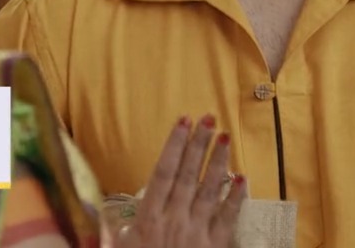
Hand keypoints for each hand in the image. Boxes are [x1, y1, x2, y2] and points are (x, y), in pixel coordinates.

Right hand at [115, 115, 246, 247]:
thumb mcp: (122, 247)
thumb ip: (120, 227)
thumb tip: (113, 209)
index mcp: (149, 217)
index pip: (163, 173)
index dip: (174, 145)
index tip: (183, 121)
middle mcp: (174, 218)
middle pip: (187, 175)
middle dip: (198, 145)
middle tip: (208, 119)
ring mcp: (197, 231)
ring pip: (208, 190)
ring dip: (217, 162)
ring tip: (225, 136)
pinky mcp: (215, 245)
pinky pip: (227, 218)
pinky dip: (236, 198)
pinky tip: (242, 178)